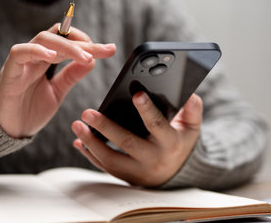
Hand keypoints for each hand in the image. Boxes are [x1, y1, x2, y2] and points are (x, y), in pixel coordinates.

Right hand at [0, 24, 115, 137]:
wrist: (7, 130)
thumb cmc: (28, 110)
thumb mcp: (57, 92)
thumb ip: (71, 76)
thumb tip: (91, 60)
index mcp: (47, 60)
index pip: (70, 42)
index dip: (89, 44)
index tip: (109, 49)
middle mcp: (35, 56)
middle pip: (60, 36)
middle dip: (84, 42)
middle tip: (104, 50)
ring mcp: (22, 62)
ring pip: (43, 39)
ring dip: (67, 46)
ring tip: (85, 56)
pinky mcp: (9, 71)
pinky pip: (20, 52)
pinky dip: (36, 51)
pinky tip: (52, 55)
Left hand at [71, 92, 202, 186]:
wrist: (175, 173)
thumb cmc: (180, 142)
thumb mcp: (191, 127)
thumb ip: (192, 110)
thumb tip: (190, 95)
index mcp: (170, 143)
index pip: (158, 126)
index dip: (148, 110)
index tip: (136, 94)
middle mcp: (153, 159)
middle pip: (127, 143)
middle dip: (106, 127)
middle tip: (87, 113)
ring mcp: (138, 171)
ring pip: (111, 159)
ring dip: (91, 143)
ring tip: (77, 125)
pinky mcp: (125, 176)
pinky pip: (105, 167)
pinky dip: (90, 155)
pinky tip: (79, 141)